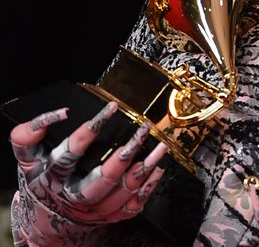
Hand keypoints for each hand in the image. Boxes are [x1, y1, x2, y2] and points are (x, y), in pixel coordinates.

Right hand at [9, 102, 167, 226]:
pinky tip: (158, 168)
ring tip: (161, 146)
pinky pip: (134, 204)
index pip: (71, 153)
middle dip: (126, 152)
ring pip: (125, 190)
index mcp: (53, 179)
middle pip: (104, 177)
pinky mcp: (110, 216)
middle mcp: (76, 197)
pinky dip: (149, 186)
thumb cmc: (40, 183)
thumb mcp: (27, 161)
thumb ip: (27, 137)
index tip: (110, 108)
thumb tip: (56, 113)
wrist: (46, 221)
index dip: (90, 129)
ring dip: (146, 167)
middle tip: (143, 129)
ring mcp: (95, 209)